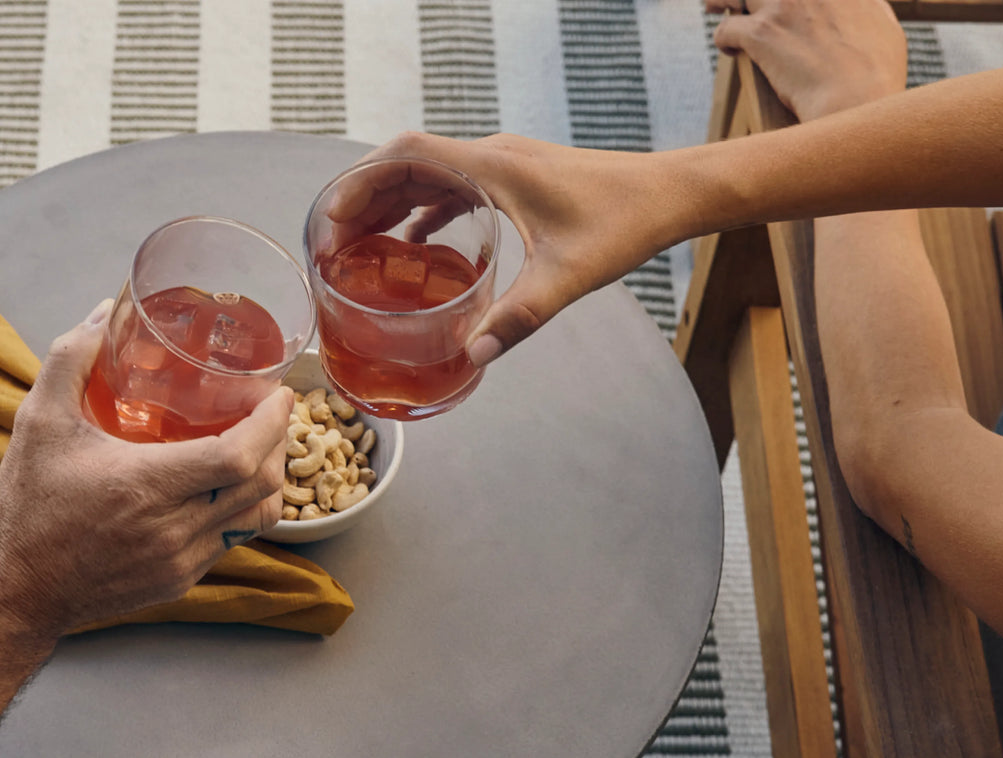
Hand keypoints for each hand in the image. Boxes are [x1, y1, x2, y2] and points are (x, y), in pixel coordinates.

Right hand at [0, 300, 291, 636]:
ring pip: (256, 518)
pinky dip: (241, 507)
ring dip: (268, 478)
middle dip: (278, 443)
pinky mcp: (180, 581)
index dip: (271, 423)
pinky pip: (232, 540)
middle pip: (260, 485)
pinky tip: (226, 484)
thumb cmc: (27, 506)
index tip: (278, 394)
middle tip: (272, 411)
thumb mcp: (38, 422)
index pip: (238, 457)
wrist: (17, 592)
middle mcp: (171, 529)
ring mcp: (180, 561)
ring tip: (258, 445)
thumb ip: (70, 360)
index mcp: (143, 485)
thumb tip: (104, 314)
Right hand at [333, 132, 681, 366]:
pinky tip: (413, 246)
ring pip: (425, 175)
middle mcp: (490, 158)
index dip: (360, 183)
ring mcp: (501, 166)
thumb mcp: (567, 276)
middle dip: (361, 200)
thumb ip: (518, 317)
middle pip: (404, 164)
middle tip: (332, 244)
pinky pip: (451, 187)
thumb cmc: (625, 223)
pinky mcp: (514, 180)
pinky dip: (422, 210)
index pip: (406, 154)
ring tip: (357, 246)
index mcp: (492, 167)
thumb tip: (471, 358)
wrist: (671, 194)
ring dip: (388, 204)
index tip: (333, 219)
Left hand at [708, 0, 906, 120]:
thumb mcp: (885, 28)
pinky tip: (733, 51)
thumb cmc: (876, 74)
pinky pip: (726, 28)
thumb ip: (868, 8)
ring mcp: (784, 6)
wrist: (855, 100)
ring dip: (725, 2)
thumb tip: (864, 6)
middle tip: (729, 0)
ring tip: (715, 7)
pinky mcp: (762, 32)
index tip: (778, 2)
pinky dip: (724, 40)